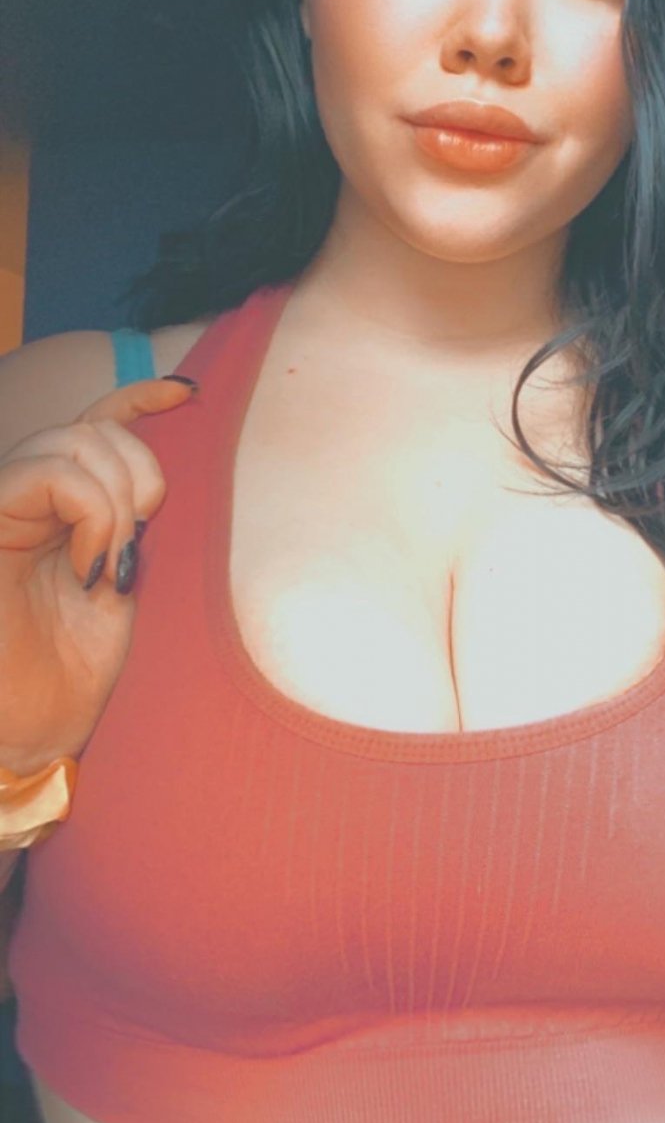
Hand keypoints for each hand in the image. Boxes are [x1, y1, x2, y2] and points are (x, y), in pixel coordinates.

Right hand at [0, 376, 197, 775]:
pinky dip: (87, 508)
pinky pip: (41, 473)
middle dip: (138, 468)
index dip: (140, 394)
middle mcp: (28, 502)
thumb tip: (160, 475)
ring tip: (113, 561)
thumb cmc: (75, 671)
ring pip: (67, 441)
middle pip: (90, 428)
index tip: (189, 392)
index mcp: (63, 509)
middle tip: (142, 535)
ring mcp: (3, 511)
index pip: (97, 424)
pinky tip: (93, 563)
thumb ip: (133, 524)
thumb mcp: (125, 582)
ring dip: (112, 495)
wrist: (35, 730)